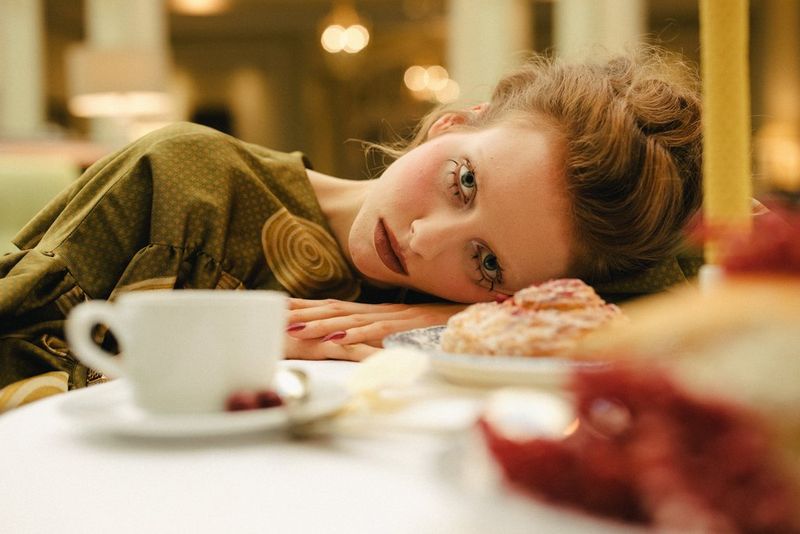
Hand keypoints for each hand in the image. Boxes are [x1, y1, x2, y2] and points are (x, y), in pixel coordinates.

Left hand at [284, 298, 466, 360]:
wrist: (477, 313)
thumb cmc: (443, 323)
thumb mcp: (408, 329)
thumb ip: (386, 333)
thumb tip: (364, 344)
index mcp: (378, 310)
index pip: (336, 306)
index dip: (307, 307)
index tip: (279, 309)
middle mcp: (382, 309)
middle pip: (336, 309)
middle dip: (303, 314)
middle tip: (273, 318)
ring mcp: (395, 317)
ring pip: (352, 319)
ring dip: (321, 324)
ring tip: (295, 330)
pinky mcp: (409, 326)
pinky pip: (379, 330)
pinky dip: (356, 335)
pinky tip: (336, 341)